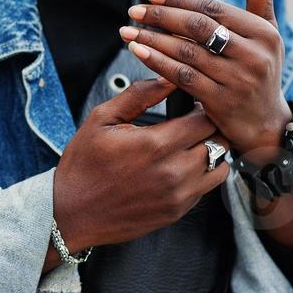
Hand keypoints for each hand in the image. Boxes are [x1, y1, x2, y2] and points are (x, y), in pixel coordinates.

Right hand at [51, 77, 232, 254]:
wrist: (72, 212)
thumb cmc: (83, 166)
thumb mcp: (102, 119)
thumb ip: (138, 95)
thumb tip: (166, 79)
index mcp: (155, 144)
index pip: (205, 120)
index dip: (202, 108)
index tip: (192, 106)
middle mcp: (174, 171)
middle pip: (219, 142)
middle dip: (210, 127)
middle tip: (194, 123)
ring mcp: (178, 195)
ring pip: (220, 167)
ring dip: (212, 152)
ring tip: (192, 145)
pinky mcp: (178, 211)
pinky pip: (207, 188)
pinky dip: (202, 174)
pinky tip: (181, 166)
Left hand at [117, 0, 289, 165]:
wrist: (266, 123)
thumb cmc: (259, 69)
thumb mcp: (267, 33)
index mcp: (263, 32)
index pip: (213, 8)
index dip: (180, 0)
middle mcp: (254, 54)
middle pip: (198, 27)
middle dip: (161, 16)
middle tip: (134, 10)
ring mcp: (238, 79)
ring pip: (186, 52)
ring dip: (153, 39)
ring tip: (128, 30)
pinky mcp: (222, 101)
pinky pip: (182, 77)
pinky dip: (156, 62)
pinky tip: (138, 51)